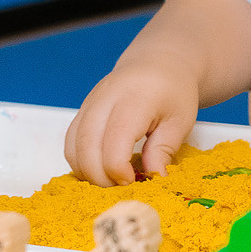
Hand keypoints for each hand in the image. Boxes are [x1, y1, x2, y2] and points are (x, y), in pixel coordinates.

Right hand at [66, 54, 201, 186]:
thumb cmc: (173, 93)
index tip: (133, 182)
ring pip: (73, 146)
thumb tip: (154, 179)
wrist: (158, 64)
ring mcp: (89, 104)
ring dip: (87, 171)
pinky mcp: (82, 110)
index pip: (114, 141)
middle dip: (100, 176)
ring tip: (112, 181)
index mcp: (134, 99)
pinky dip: (80, 161)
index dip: (118, 169)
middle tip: (122, 188)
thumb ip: (164, 150)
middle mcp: (105, 99)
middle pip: (87, 146)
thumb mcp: (180, 121)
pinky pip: (70, 142)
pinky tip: (101, 169)